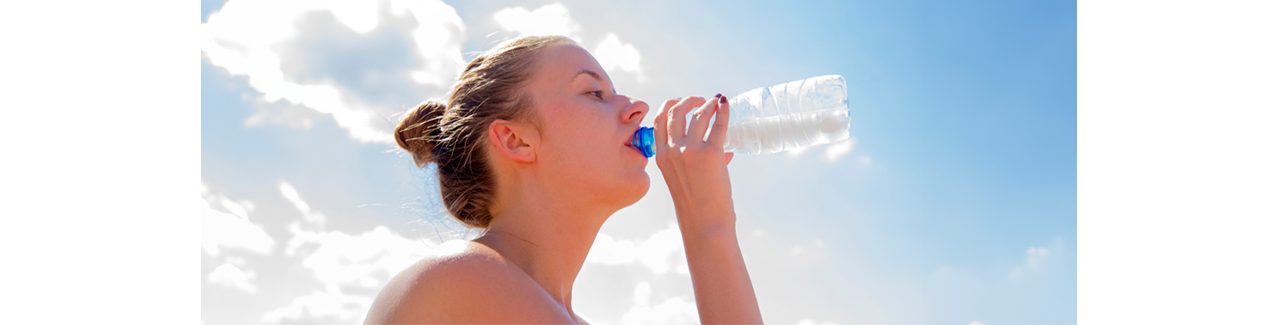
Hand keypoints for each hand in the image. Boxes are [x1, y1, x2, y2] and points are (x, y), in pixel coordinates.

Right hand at [653, 94, 735, 232]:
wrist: (704, 223)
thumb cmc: (697, 206)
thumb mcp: (683, 179)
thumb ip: (697, 162)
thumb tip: (725, 151)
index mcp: (661, 157)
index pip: (659, 121)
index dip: (670, 106)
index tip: (681, 102)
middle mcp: (672, 150)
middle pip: (676, 111)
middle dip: (688, 100)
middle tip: (701, 100)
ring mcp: (690, 150)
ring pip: (698, 115)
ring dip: (708, 104)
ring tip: (717, 102)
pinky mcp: (711, 153)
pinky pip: (718, 124)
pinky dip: (723, 111)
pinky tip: (726, 106)